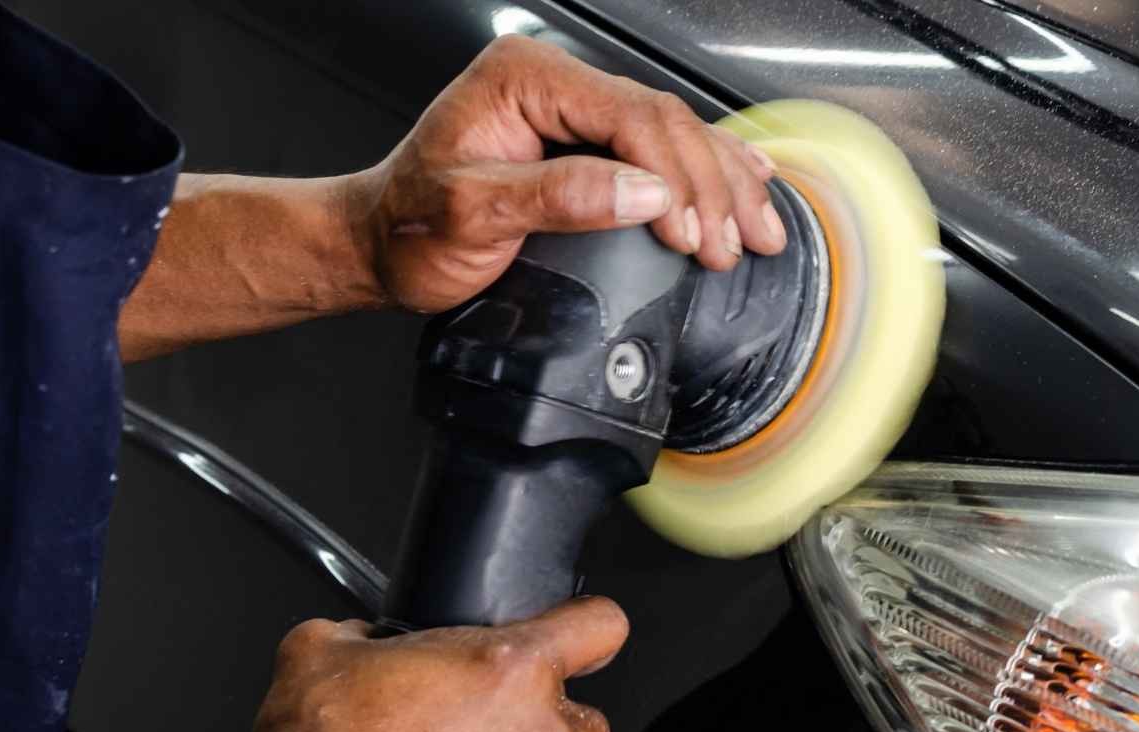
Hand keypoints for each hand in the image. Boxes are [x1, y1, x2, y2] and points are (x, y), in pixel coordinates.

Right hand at [149, 597, 628, 731]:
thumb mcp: (329, 648)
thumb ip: (370, 631)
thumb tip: (369, 636)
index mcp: (511, 665)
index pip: (603, 626)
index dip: (587, 627)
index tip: (576, 637)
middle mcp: (538, 731)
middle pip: (589, 718)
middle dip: (549, 722)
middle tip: (494, 729)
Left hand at [351, 35, 786, 311]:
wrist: (378, 245)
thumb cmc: (409, 229)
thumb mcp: (473, 216)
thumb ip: (560, 197)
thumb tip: (645, 192)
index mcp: (524, 80)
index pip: (629, 116)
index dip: (676, 177)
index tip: (695, 234)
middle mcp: (551, 81)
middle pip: (664, 121)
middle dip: (713, 186)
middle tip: (739, 243)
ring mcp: (571, 106)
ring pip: (674, 131)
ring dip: (724, 182)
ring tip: (760, 227)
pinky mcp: (584, 137)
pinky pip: (660, 144)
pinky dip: (708, 171)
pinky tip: (746, 182)